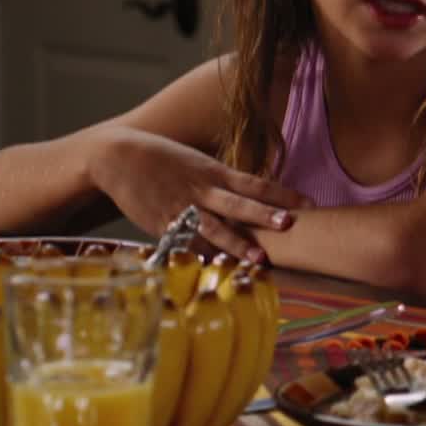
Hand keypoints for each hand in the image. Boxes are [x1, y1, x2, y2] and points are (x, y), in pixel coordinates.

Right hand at [90, 126, 305, 262]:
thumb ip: (224, 181)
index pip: (256, 182)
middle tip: (290, 225)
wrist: (116, 156)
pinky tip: (220, 269)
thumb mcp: (198, 163)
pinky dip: (203, 257)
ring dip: (239, 244)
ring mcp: (182, 208)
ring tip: (260, 259)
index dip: (283, 193)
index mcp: (214, 171)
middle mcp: (202, 189)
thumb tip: (255, 194)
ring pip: (215, 228)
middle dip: (265, 215)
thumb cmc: (162, 159)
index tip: (309, 203)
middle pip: (239, 203)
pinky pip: (187, 244)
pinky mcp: (162, 225)